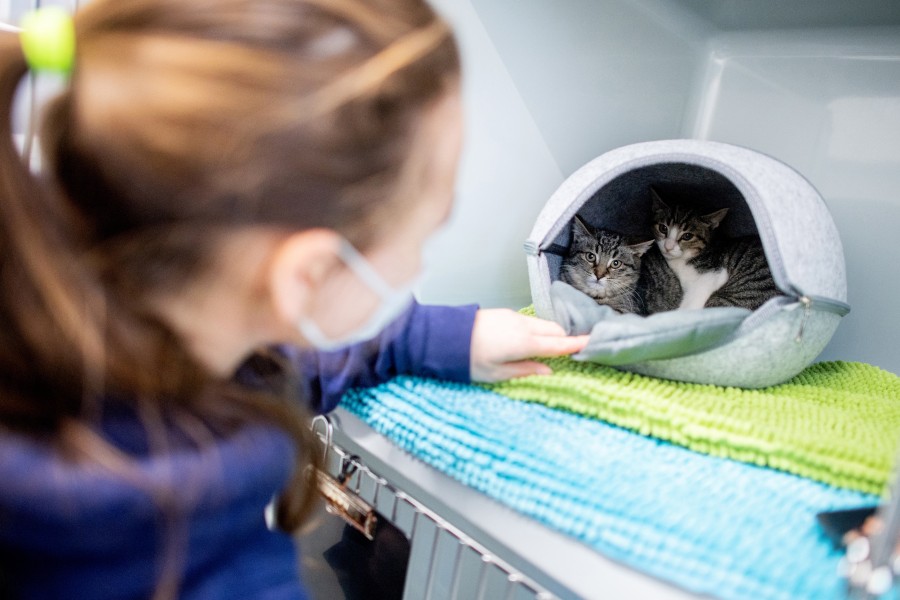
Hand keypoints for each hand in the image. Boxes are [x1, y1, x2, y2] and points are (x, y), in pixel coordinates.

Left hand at [469, 308, 588, 382]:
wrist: (442, 336)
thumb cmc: (468, 359)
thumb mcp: (496, 374)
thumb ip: (525, 371)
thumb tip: (548, 371)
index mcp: (524, 344)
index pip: (558, 344)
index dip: (576, 345)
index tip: (592, 343)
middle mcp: (522, 326)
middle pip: (554, 330)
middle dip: (565, 338)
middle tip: (572, 350)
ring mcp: (513, 317)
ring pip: (542, 324)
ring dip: (551, 333)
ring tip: (552, 347)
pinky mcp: (505, 313)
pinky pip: (529, 321)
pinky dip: (538, 329)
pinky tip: (532, 339)